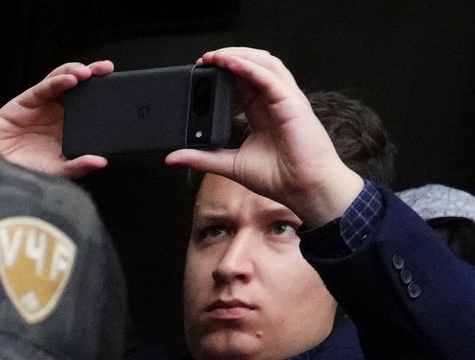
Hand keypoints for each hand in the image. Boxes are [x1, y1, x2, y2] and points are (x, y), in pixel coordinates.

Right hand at [0, 60, 116, 177]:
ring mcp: (42, 106)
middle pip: (80, 87)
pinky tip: (70, 80)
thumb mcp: (56, 172)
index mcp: (69, 128)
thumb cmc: (20, 173)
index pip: (91, 104)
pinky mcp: (25, 102)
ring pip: (63, 80)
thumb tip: (101, 161)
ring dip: (76, 72)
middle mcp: (57, 114)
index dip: (104, 94)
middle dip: (95, 75)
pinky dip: (57, 80)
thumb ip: (77, 166)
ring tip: (88, 73)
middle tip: (107, 70)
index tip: (120, 89)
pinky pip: (44, 87)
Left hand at [173, 47, 363, 229]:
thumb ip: (201, 158)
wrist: (302, 188)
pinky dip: (248, 67)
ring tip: (215, 55)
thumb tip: (171, 157)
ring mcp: (285, 99)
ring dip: (238, 56)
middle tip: (204, 59)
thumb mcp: (229, 165)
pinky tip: (231, 63)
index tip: (202, 71)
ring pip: (264, 64)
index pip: (242, 83)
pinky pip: (269, 77)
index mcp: (262, 113)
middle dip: (229, 58)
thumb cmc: (277, 177)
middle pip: (253, 67)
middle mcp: (275, 101)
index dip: (224, 73)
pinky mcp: (292, 102)